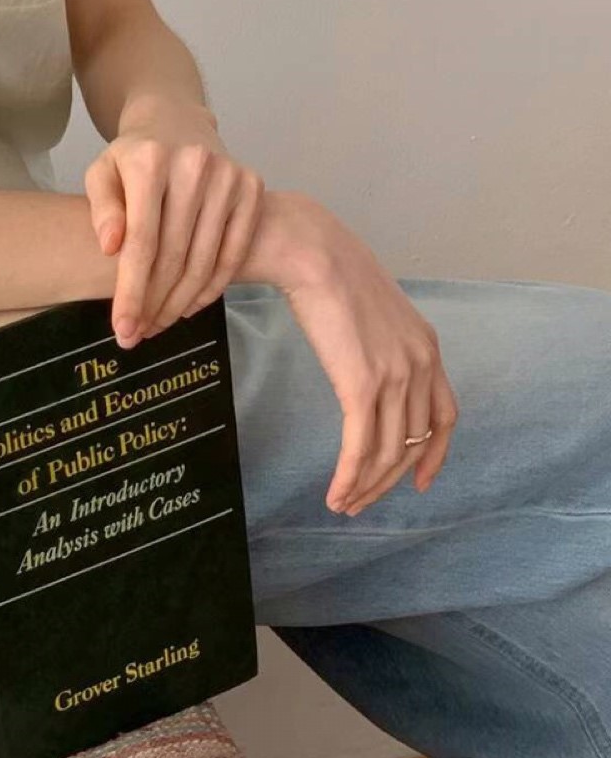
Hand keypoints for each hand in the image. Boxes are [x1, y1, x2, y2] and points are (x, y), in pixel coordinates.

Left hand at [84, 96, 266, 347]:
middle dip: (154, 303)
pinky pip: (234, 251)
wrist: (176, 120)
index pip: (142, 241)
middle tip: (139, 335)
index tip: (123, 328)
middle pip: (174, 256)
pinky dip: (212, 286)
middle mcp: (194, 165)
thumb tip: (111, 247)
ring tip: (159, 324)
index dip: (132, 290)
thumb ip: (102, 208)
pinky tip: (190, 306)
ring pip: (205, 259)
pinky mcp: (252, 187)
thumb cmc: (133, 157)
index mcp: (150, 161)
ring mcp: (229, 176)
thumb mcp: (102, 172)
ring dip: (181, 302)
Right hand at [270, 195, 459, 514]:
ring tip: (342, 503)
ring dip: (365, 486)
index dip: (434, 456)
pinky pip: (360, 447)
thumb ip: (382, 343)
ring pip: (388, 452)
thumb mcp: (374, 311)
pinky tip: (334, 494)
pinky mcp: (361, 385)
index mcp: (427, 348)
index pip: (444, 418)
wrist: (313, 253)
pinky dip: (348, 477)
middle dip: (388, 481)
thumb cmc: (331, 273)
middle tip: (363, 502)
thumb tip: (364, 366)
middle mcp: (420, 366)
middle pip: (414, 443)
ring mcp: (394, 377)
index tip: (419, 482)